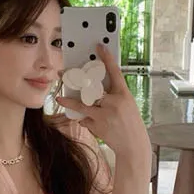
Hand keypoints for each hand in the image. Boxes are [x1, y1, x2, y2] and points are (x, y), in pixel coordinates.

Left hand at [57, 44, 149, 159]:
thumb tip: (93, 89)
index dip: (107, 58)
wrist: (133, 146)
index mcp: (124, 94)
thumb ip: (113, 96)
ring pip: (82, 105)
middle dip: (75, 80)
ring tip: (59, 98)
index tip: (99, 47)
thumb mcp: (127, 105)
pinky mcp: (97, 127)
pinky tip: (91, 123)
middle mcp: (114, 103)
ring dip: (69, 102)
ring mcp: (105, 115)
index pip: (115, 72)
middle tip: (62, 74)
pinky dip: (85, 120)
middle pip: (91, 87)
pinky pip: (85, 120)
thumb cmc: (130, 123)